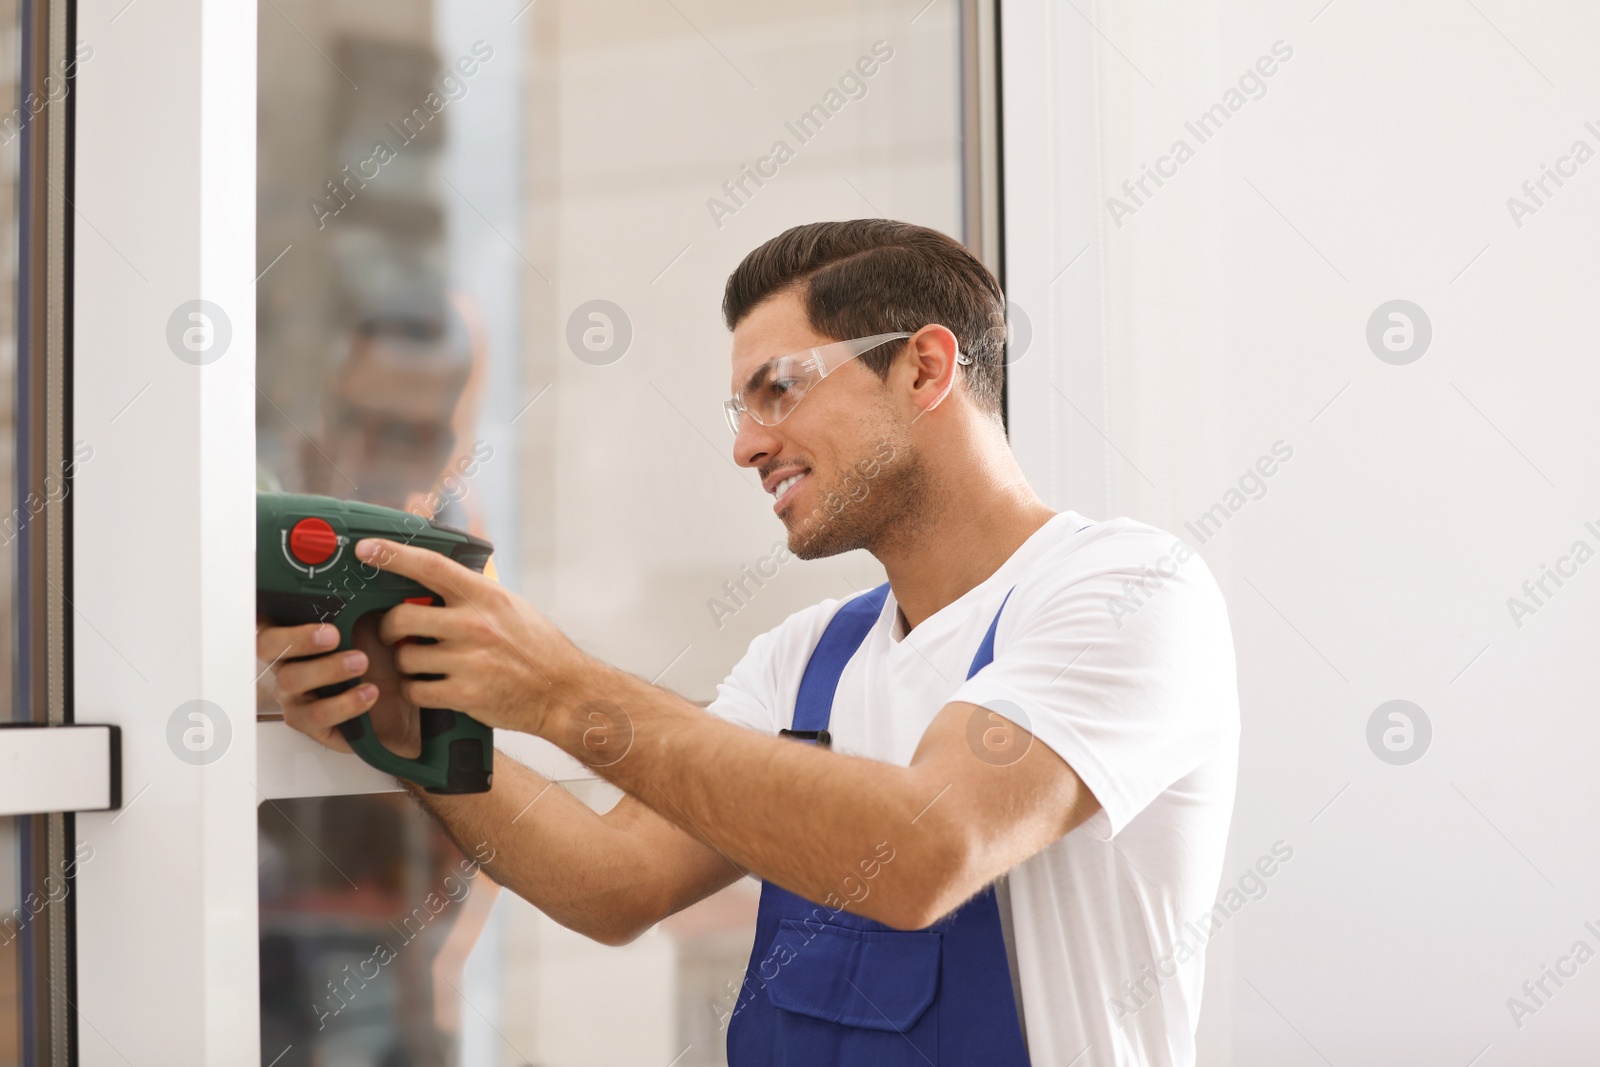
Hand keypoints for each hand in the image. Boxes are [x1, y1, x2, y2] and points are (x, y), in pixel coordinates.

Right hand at [255, 614, 421, 757]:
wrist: (404, 701)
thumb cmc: (381, 656)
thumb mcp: (374, 622)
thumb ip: (361, 602)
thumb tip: (368, 572)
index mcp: (296, 632)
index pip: (266, 615)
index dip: (265, 608)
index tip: (287, 599)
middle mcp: (287, 662)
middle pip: (268, 646)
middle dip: (298, 638)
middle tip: (333, 635)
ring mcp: (295, 695)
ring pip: (291, 679)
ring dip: (328, 669)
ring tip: (361, 662)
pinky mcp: (312, 723)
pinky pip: (318, 714)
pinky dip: (345, 703)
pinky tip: (368, 692)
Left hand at [355, 538, 586, 735]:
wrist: (563, 690)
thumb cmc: (537, 647)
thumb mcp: (510, 606)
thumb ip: (473, 593)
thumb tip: (433, 578)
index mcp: (485, 596)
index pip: (431, 566)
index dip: (394, 555)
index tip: (367, 550)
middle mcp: (474, 625)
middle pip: (401, 618)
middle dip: (388, 628)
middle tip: (395, 633)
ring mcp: (468, 661)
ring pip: (405, 658)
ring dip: (406, 663)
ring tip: (423, 664)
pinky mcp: (464, 694)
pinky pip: (416, 691)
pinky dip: (416, 690)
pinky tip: (430, 687)